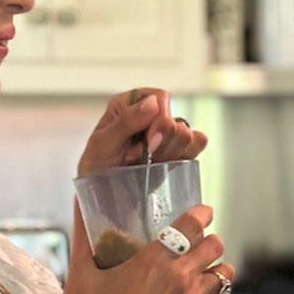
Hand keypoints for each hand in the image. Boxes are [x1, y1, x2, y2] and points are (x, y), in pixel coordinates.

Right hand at [70, 205, 235, 293]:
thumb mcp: (85, 276)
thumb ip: (83, 242)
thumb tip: (77, 209)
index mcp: (155, 258)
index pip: (191, 223)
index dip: (201, 215)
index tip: (204, 214)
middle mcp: (180, 275)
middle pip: (215, 245)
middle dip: (212, 244)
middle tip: (206, 248)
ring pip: (225, 275)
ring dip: (220, 273)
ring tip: (212, 276)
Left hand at [76, 88, 206, 176]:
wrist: (102, 196)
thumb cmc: (96, 167)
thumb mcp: (102, 144)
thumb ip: (126, 122)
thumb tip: (153, 103)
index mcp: (130, 104)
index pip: (160, 97)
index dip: (159, 119)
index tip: (149, 141)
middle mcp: (151, 115)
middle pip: (177, 121)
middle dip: (161, 143)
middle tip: (140, 157)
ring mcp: (166, 134)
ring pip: (189, 136)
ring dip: (168, 154)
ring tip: (147, 163)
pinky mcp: (177, 151)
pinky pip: (197, 146)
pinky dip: (184, 157)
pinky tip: (163, 165)